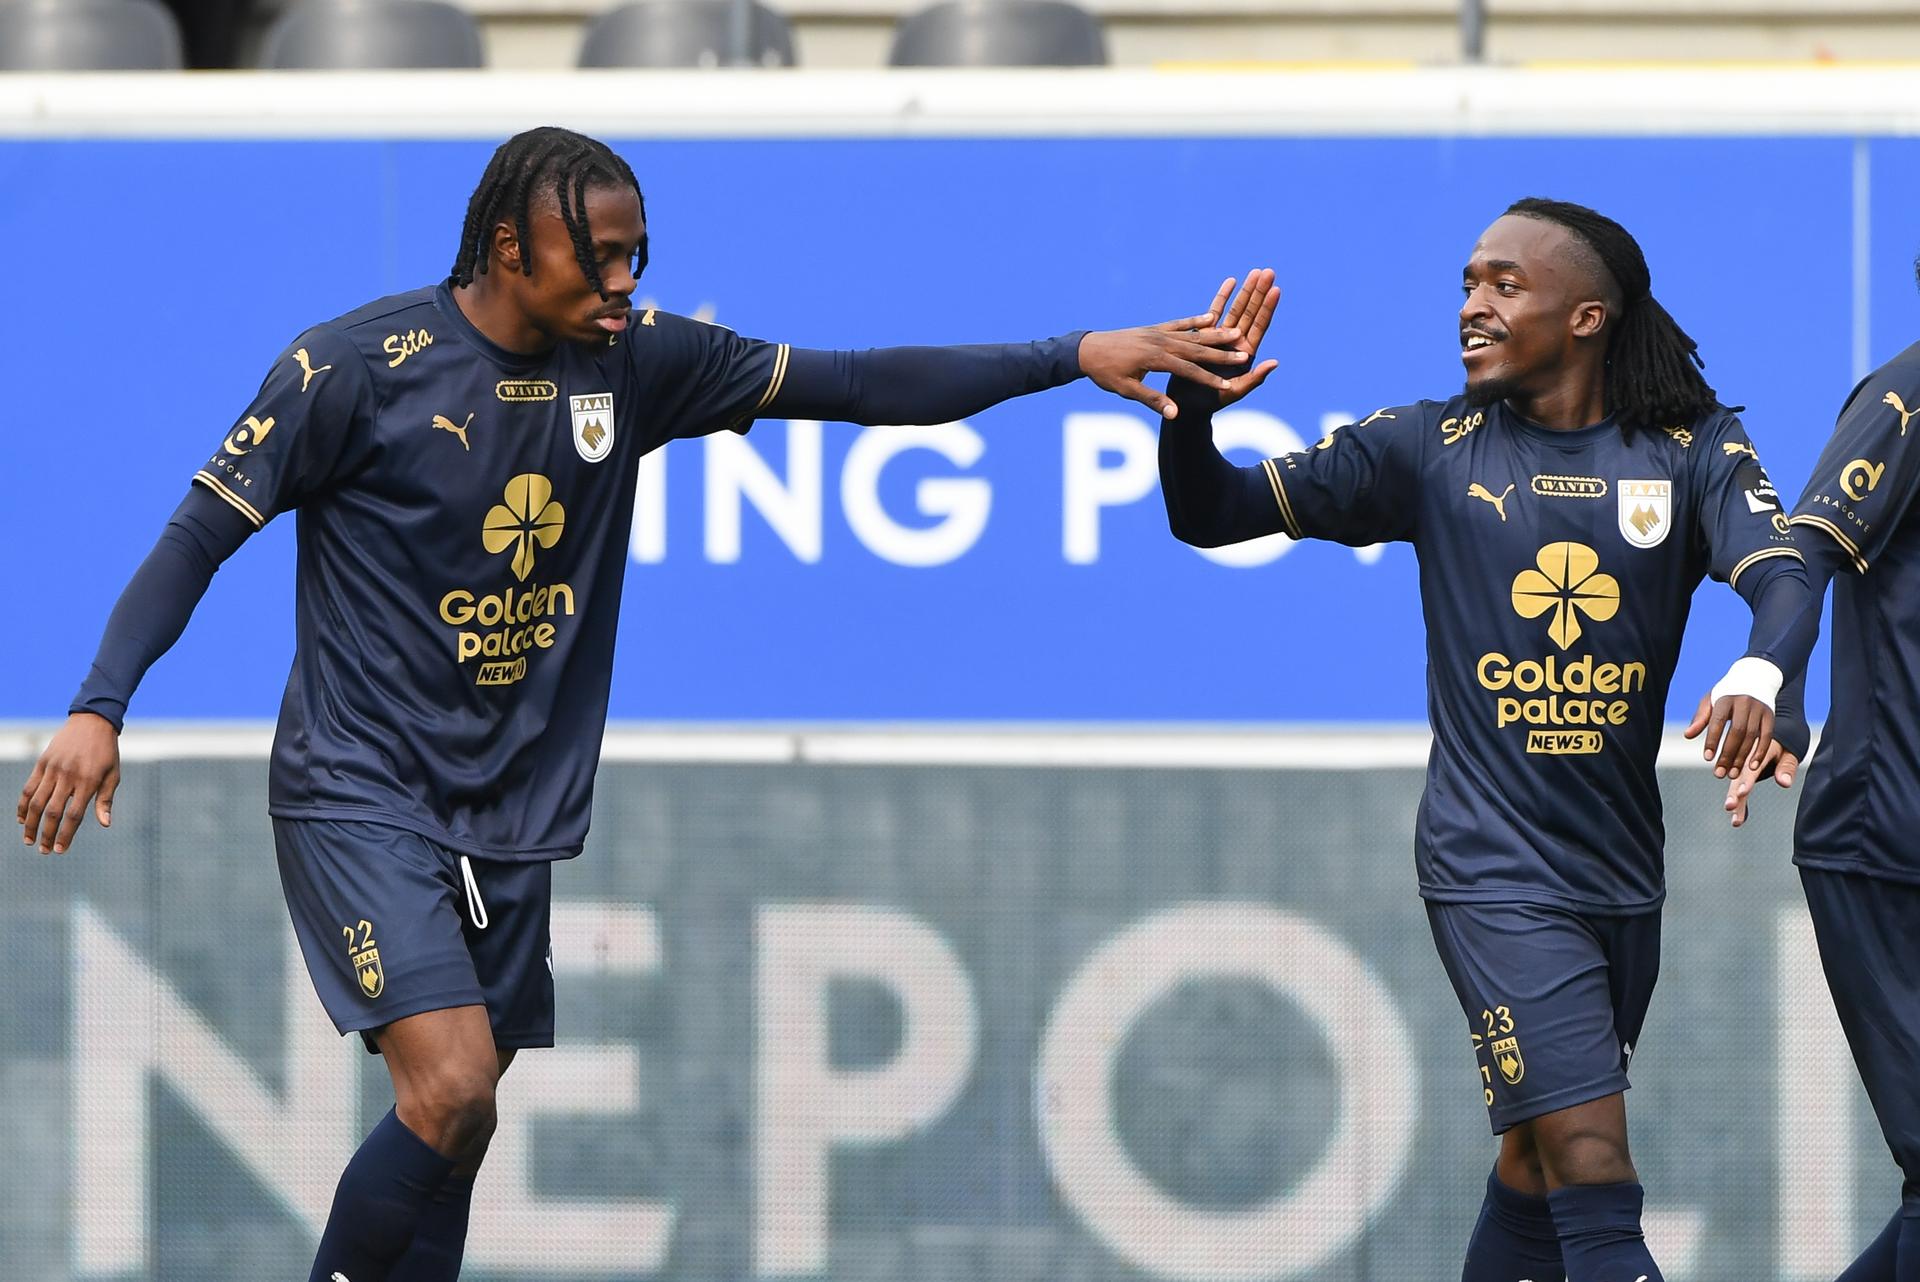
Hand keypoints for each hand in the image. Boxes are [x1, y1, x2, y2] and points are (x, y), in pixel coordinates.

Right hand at [17, 712, 120, 854]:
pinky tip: (22, 819)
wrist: (92, 722)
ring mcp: (52, 769)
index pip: (74, 815)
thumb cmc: (107, 752)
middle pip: (51, 812)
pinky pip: (28, 788)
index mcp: (88, 781)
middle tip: (44, 851)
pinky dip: (23, 805)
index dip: (65, 835)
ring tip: (29, 840)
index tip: (60, 850)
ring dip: (30, 824)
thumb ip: (105, 800)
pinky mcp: (42, 763)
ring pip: (35, 802)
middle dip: (46, 834)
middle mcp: (68, 776)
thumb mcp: (113, 774)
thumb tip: (105, 824)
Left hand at [1078, 278, 1251, 418]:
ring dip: (1215, 335)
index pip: (1188, 371)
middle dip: (1221, 354)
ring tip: (1237, 333)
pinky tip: (1211, 317)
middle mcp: (1159, 342)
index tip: (1228, 385)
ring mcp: (1158, 333)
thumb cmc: (1105, 374)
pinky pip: (1179, 324)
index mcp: (1154, 359)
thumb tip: (1175, 414)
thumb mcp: (1126, 390)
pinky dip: (1195, 321)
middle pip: (1196, 350)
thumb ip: (1152, 400)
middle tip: (1245, 354)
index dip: (1209, 379)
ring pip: (1192, 334)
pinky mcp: (1154, 328)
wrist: (1087, 349)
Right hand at [1184, 268, 1281, 409]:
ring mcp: (1221, 338)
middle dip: (1259, 292)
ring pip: (1236, 309)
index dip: (1267, 307)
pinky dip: (1223, 297)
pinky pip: (1215, 313)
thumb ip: (1255, 378)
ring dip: (1245, 291)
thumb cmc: (1212, 402)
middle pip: (1250, 312)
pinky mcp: (1205, 336)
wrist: (1189, 405)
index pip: (1259, 325)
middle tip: (1268, 271)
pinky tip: (1231, 282)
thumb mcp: (1236, 391)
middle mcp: (1235, 343)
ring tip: (1254, 272)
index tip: (1275, 289)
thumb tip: (1274, 363)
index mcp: (1244, 354)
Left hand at [1683, 690, 1773, 779]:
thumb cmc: (1725, 694)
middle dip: (1728, 754)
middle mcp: (1744, 702)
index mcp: (1726, 698)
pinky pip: (1767, 736)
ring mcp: (1759, 709)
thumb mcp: (1710, 701)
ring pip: (1752, 736)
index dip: (1712, 740)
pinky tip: (1752, 766)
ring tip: (1732, 773)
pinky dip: (1760, 752)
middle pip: (1737, 732)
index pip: (1718, 721)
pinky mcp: (1770, 715)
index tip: (1707, 758)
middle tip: (1719, 773)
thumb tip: (1687, 736)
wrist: (1753, 679)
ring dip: (1742, 757)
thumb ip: (1700, 718)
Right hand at [1722, 739, 1799, 828]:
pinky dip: (1740, 805)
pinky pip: (1740, 791)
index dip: (1746, 781)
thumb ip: (1786, 768)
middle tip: (1730, 806)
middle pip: (1738, 779)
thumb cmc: (1785, 745)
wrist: (1777, 735)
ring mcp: (1742, 769)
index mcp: (1757, 752)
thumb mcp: (1789, 754)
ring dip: (1735, 802)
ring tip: (1734, 818)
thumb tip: (1785, 783)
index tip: (1742, 792)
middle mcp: (1746, 761)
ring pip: (1736, 787)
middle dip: (1734, 794)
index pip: (1750, 768)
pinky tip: (1739, 820)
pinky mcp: (1743, 777)